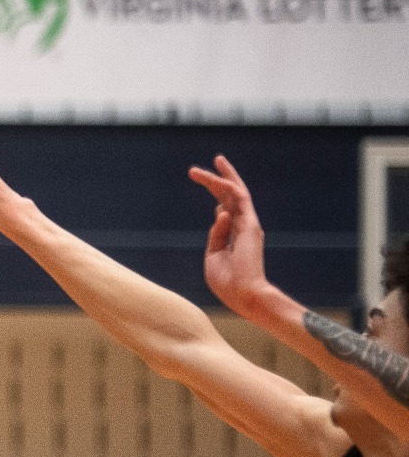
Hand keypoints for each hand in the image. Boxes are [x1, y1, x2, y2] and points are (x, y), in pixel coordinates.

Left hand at [189, 155, 272, 315]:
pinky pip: (239, 199)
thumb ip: (215, 235)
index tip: (206, 182)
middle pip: (232, 197)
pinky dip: (227, 187)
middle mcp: (244, 226)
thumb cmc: (228, 282)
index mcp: (235, 236)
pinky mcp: (250, 224)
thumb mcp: (213, 256)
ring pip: (236, 193)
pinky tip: (213, 179)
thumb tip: (219, 212)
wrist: (243, 293)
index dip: (217, 197)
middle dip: (220, 180)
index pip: (226, 210)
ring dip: (222, 177)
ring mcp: (248, 224)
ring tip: (211, 162)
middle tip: (210, 164)